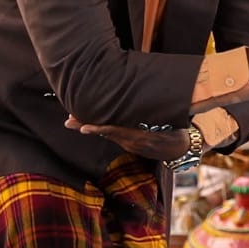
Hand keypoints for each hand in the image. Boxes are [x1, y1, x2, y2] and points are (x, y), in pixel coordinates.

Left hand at [65, 116, 190, 160]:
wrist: (179, 150)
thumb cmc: (176, 131)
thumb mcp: (170, 122)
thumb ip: (158, 113)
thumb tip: (153, 97)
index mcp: (141, 136)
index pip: (116, 132)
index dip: (99, 129)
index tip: (85, 128)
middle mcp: (131, 142)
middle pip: (105, 133)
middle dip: (86, 127)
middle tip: (69, 121)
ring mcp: (129, 145)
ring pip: (106, 135)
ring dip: (89, 127)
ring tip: (72, 121)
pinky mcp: (128, 145)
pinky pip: (112, 136)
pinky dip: (100, 130)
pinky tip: (88, 125)